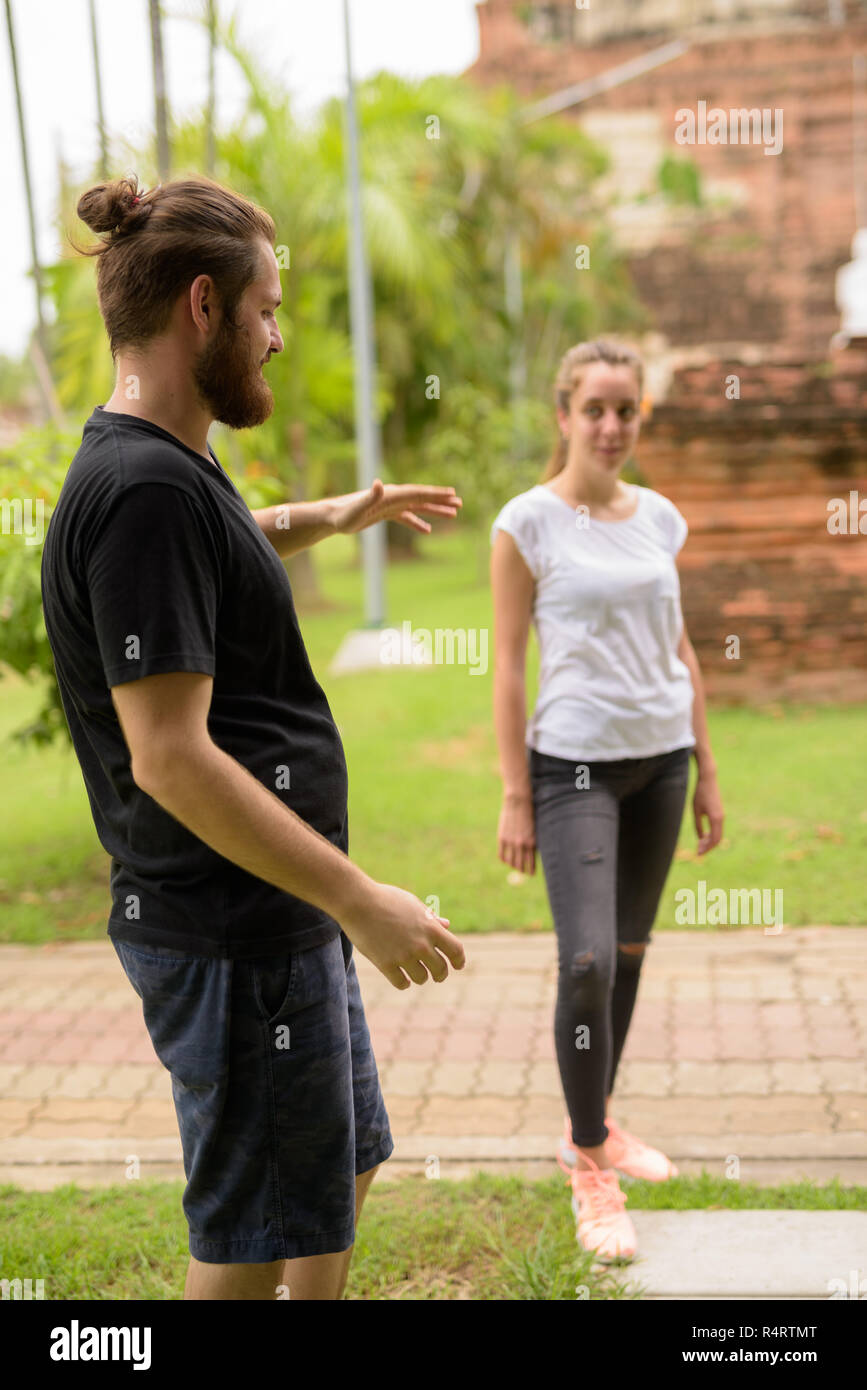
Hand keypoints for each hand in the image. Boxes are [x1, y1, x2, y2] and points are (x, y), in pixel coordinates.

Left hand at [330, 479, 461, 535]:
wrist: (331, 518)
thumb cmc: (343, 515)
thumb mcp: (357, 509)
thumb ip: (370, 497)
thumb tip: (379, 484)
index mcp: (390, 495)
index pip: (417, 493)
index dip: (435, 494)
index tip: (452, 494)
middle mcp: (391, 497)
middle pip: (421, 497)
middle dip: (440, 500)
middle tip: (459, 504)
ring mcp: (389, 505)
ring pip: (417, 507)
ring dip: (434, 510)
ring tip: (452, 515)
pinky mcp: (384, 514)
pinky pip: (406, 517)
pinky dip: (417, 522)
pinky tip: (427, 530)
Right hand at [338, 881, 464, 990]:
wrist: (358, 902)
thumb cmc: (386, 898)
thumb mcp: (413, 904)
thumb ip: (431, 918)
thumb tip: (446, 926)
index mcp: (430, 927)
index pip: (456, 950)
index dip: (459, 960)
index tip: (457, 965)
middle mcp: (421, 944)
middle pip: (440, 970)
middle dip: (440, 974)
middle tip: (437, 975)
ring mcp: (403, 956)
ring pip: (421, 978)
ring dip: (420, 977)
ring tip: (415, 972)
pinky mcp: (386, 964)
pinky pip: (402, 983)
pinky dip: (404, 982)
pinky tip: (402, 978)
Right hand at [497, 793, 535, 874]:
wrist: (518, 802)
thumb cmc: (529, 813)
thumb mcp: (534, 829)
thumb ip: (532, 842)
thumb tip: (531, 854)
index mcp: (532, 842)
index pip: (531, 862)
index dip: (531, 870)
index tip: (531, 874)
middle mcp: (521, 844)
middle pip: (520, 864)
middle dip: (522, 870)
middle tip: (523, 873)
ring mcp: (511, 842)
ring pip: (511, 861)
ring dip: (513, 866)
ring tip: (514, 866)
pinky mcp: (502, 838)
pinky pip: (502, 854)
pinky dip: (504, 859)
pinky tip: (505, 860)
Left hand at [694, 770, 723, 855]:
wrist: (708, 780)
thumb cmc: (700, 794)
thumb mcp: (696, 811)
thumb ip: (698, 825)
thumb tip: (700, 838)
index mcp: (716, 819)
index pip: (714, 839)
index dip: (707, 848)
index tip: (698, 854)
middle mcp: (721, 819)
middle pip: (717, 839)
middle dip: (708, 847)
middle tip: (698, 852)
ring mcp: (721, 816)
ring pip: (718, 834)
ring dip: (709, 841)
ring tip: (699, 845)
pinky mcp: (720, 813)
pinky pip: (717, 828)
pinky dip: (711, 834)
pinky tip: (703, 835)